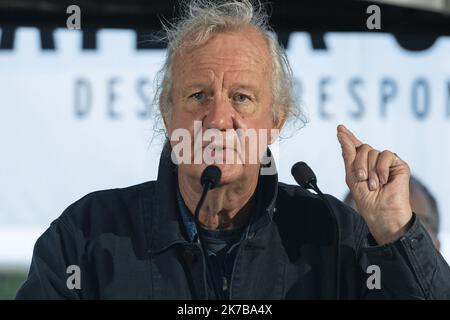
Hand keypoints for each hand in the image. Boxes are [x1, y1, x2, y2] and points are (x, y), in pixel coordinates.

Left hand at [337, 125, 411, 244]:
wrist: (381, 212)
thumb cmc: (366, 199)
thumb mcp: (351, 176)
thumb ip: (348, 155)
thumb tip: (342, 135)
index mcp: (362, 164)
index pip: (355, 147)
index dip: (348, 137)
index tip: (339, 128)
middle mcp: (374, 161)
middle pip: (362, 147)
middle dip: (358, 163)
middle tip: (361, 179)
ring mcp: (386, 162)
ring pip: (373, 151)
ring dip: (369, 170)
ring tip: (373, 185)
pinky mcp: (398, 164)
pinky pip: (386, 154)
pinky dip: (381, 168)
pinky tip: (383, 180)